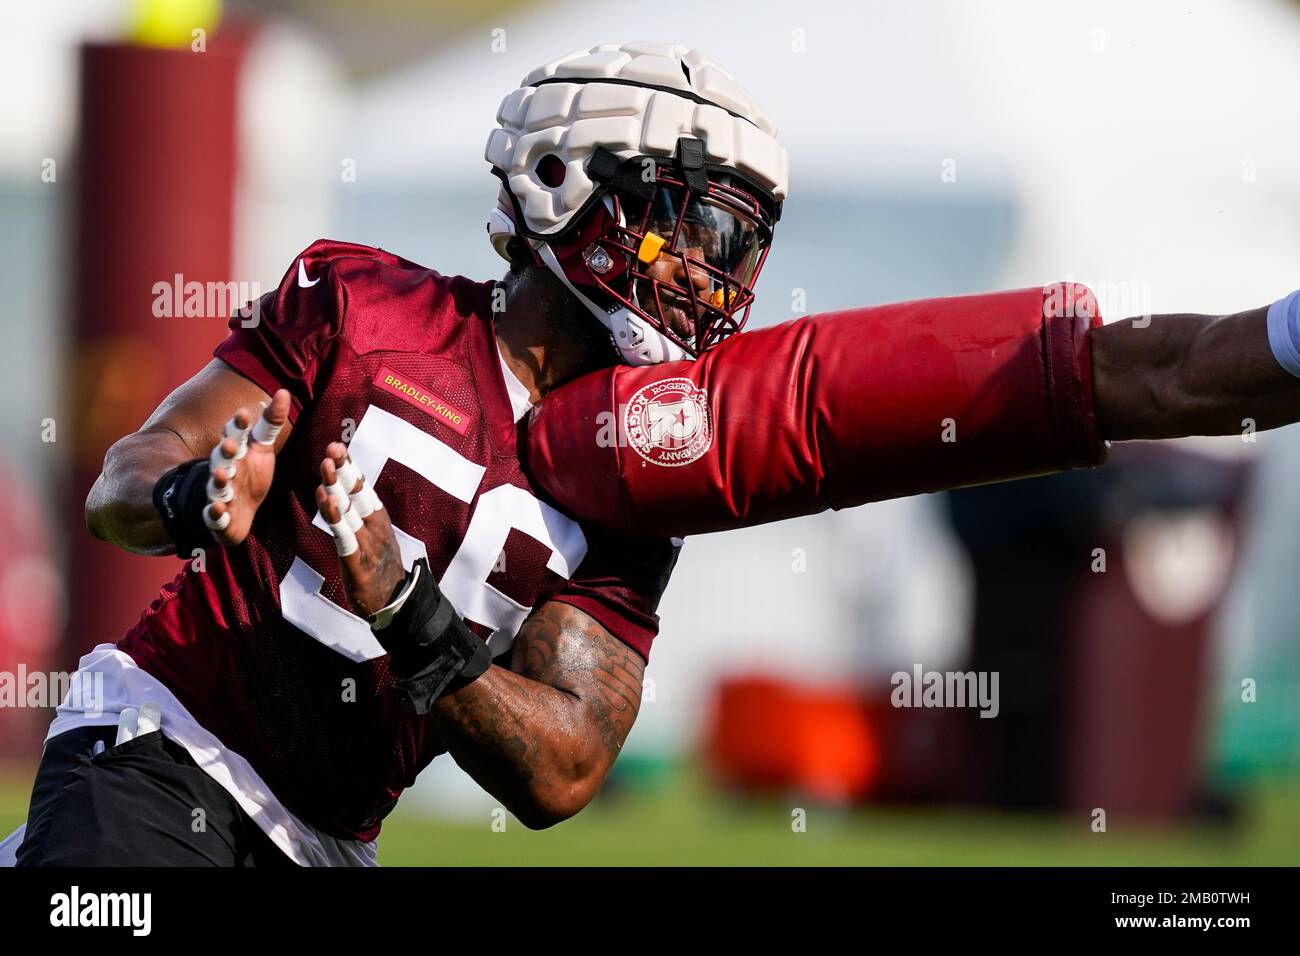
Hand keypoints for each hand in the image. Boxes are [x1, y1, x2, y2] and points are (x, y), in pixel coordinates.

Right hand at [204, 388, 291, 545]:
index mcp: (236, 452)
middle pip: (222, 457)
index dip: (239, 425)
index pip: (236, 434)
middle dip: (225, 450)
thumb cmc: (248, 473)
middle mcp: (225, 469)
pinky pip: (214, 514)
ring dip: (217, 480)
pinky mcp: (218, 516)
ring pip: (216, 484)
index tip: (244, 413)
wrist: (234, 510)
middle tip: (229, 443)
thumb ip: (270, 422)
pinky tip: (217, 509)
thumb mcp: (261, 448)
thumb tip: (283, 391)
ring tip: (220, 475)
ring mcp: (219, 491)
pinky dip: (215, 512)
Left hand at [314, 442, 405, 617]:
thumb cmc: (380, 570)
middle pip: (357, 493)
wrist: (396, 603)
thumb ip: (359, 519)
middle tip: (333, 446)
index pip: (362, 489)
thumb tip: (344, 497)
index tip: (338, 447)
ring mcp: (368, 543)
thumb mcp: (372, 539)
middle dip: (344, 469)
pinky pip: (345, 536)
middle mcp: (375, 527)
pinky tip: (327, 501)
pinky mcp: (358, 561)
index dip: (350, 468)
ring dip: (336, 486)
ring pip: (349, 510)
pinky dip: (336, 518)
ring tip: (325, 465)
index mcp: (378, 520)